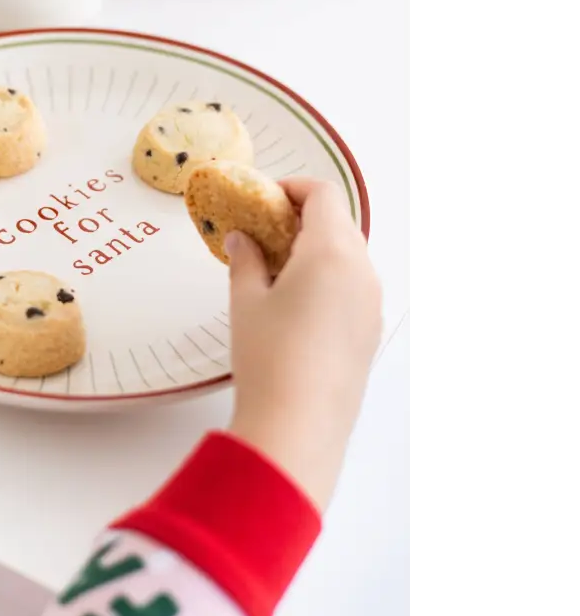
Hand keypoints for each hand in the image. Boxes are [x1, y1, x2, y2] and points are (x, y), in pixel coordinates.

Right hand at [225, 178, 381, 511]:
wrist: (298, 427)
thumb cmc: (269, 358)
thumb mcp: (246, 301)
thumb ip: (245, 260)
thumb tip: (242, 240)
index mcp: (332, 253)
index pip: (323, 195)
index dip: (293, 188)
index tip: (264, 198)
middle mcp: (362, 272)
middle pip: (340, 222)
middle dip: (302, 218)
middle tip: (263, 231)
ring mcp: (372, 303)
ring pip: (350, 255)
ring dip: (317, 247)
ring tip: (275, 268)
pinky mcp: (371, 331)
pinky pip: (355, 286)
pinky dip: (330, 276)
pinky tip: (296, 301)